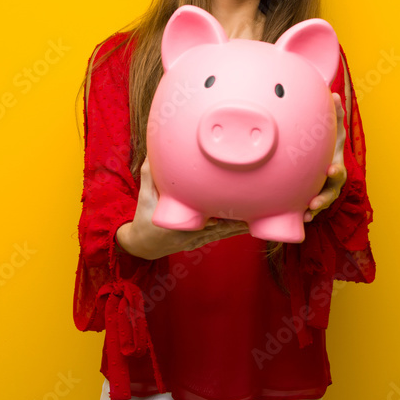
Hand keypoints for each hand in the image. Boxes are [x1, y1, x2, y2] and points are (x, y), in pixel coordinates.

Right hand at [116, 157, 249, 259]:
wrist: (142, 245)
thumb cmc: (144, 218)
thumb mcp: (145, 196)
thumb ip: (149, 175)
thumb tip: (152, 154)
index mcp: (178, 225)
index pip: (203, 220)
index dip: (220, 216)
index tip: (231, 205)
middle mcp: (191, 235)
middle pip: (219, 228)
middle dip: (236, 219)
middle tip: (254, 210)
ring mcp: (196, 240)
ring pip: (222, 233)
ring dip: (238, 226)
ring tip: (257, 217)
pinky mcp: (199, 242)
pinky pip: (219, 236)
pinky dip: (232, 230)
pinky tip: (247, 225)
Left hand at [304, 93, 346, 222]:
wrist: (329, 165)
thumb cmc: (329, 145)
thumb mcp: (334, 132)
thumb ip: (335, 116)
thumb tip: (334, 94)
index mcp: (336, 163)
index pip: (338, 168)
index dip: (335, 172)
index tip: (330, 172)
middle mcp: (333, 180)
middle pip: (331, 192)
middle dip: (325, 196)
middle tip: (315, 201)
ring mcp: (326, 190)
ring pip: (323, 202)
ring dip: (316, 208)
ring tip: (308, 212)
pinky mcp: (317, 198)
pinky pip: (313, 210)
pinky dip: (308, 215)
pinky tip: (302, 219)